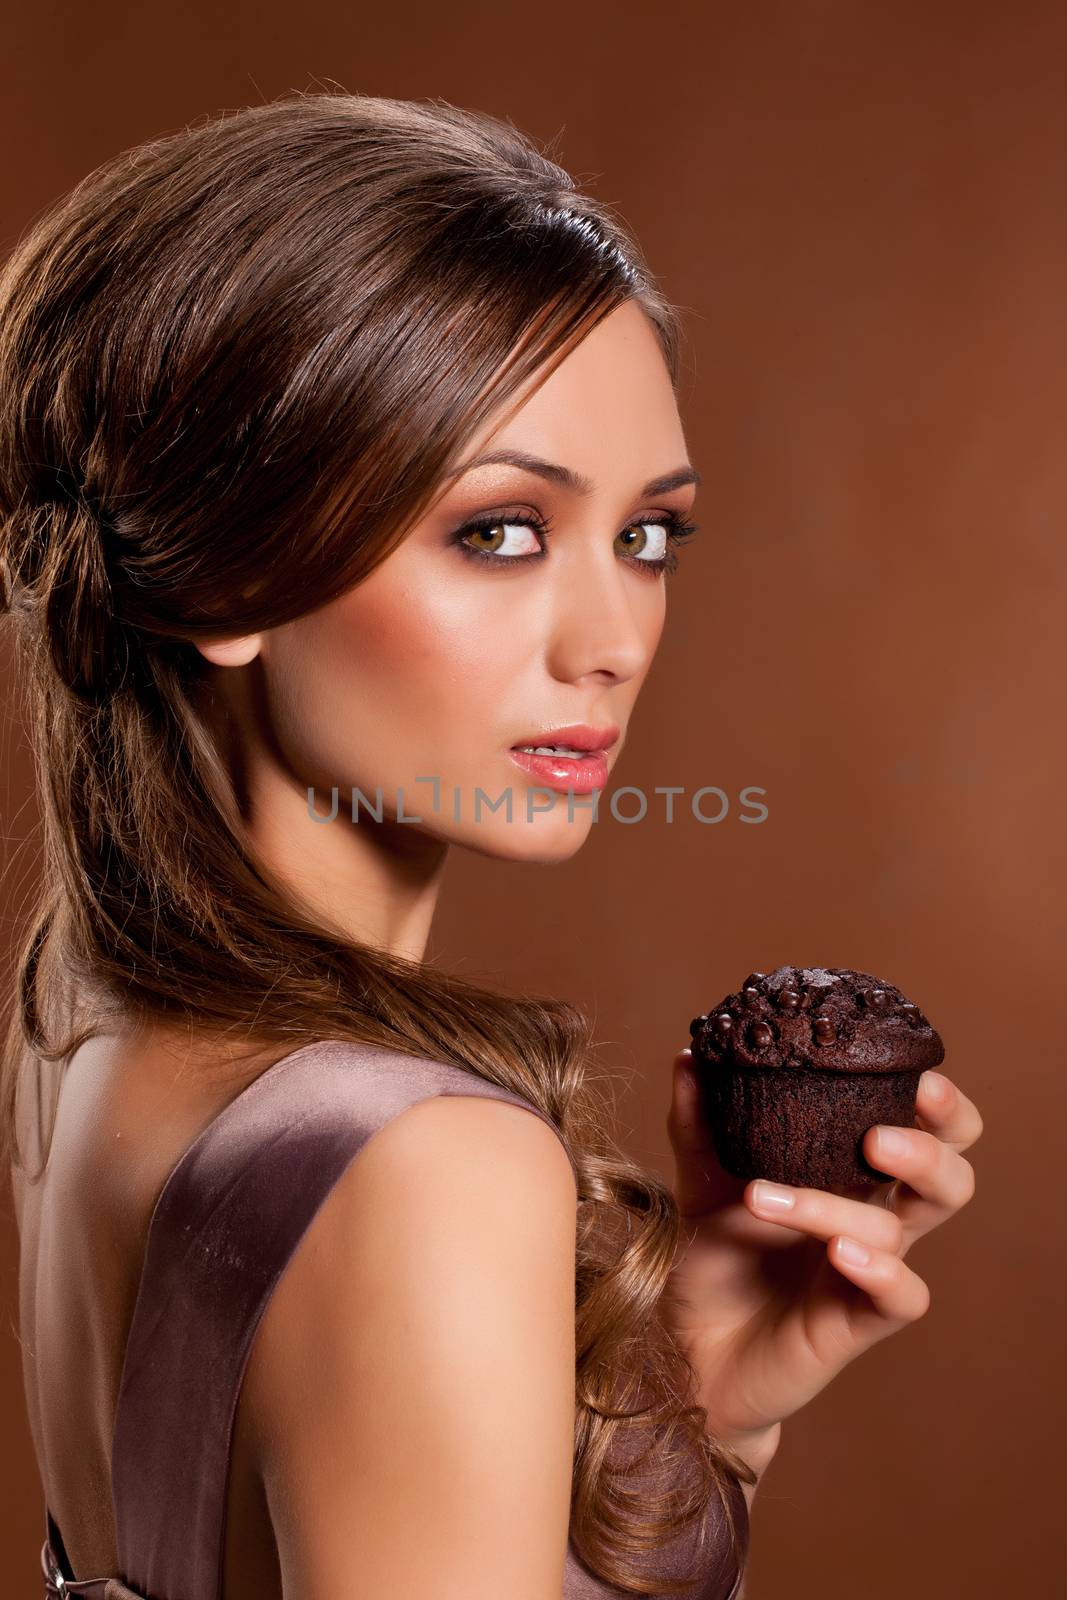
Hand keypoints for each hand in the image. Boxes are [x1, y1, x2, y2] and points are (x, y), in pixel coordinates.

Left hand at [661, 1049, 981, 1447]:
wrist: (685, 1350)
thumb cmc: (712, 1261)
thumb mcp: (700, 1182)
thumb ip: (699, 1122)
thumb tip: (690, 1056)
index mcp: (850, 1173)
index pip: (926, 1129)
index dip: (940, 1104)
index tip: (919, 1073)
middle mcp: (872, 1218)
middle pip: (949, 1178)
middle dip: (932, 1147)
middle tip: (879, 1135)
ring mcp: (868, 1270)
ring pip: (903, 1228)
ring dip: (835, 1205)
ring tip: (766, 1195)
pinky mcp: (857, 1323)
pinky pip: (902, 1296)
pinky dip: (880, 1270)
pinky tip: (839, 1253)